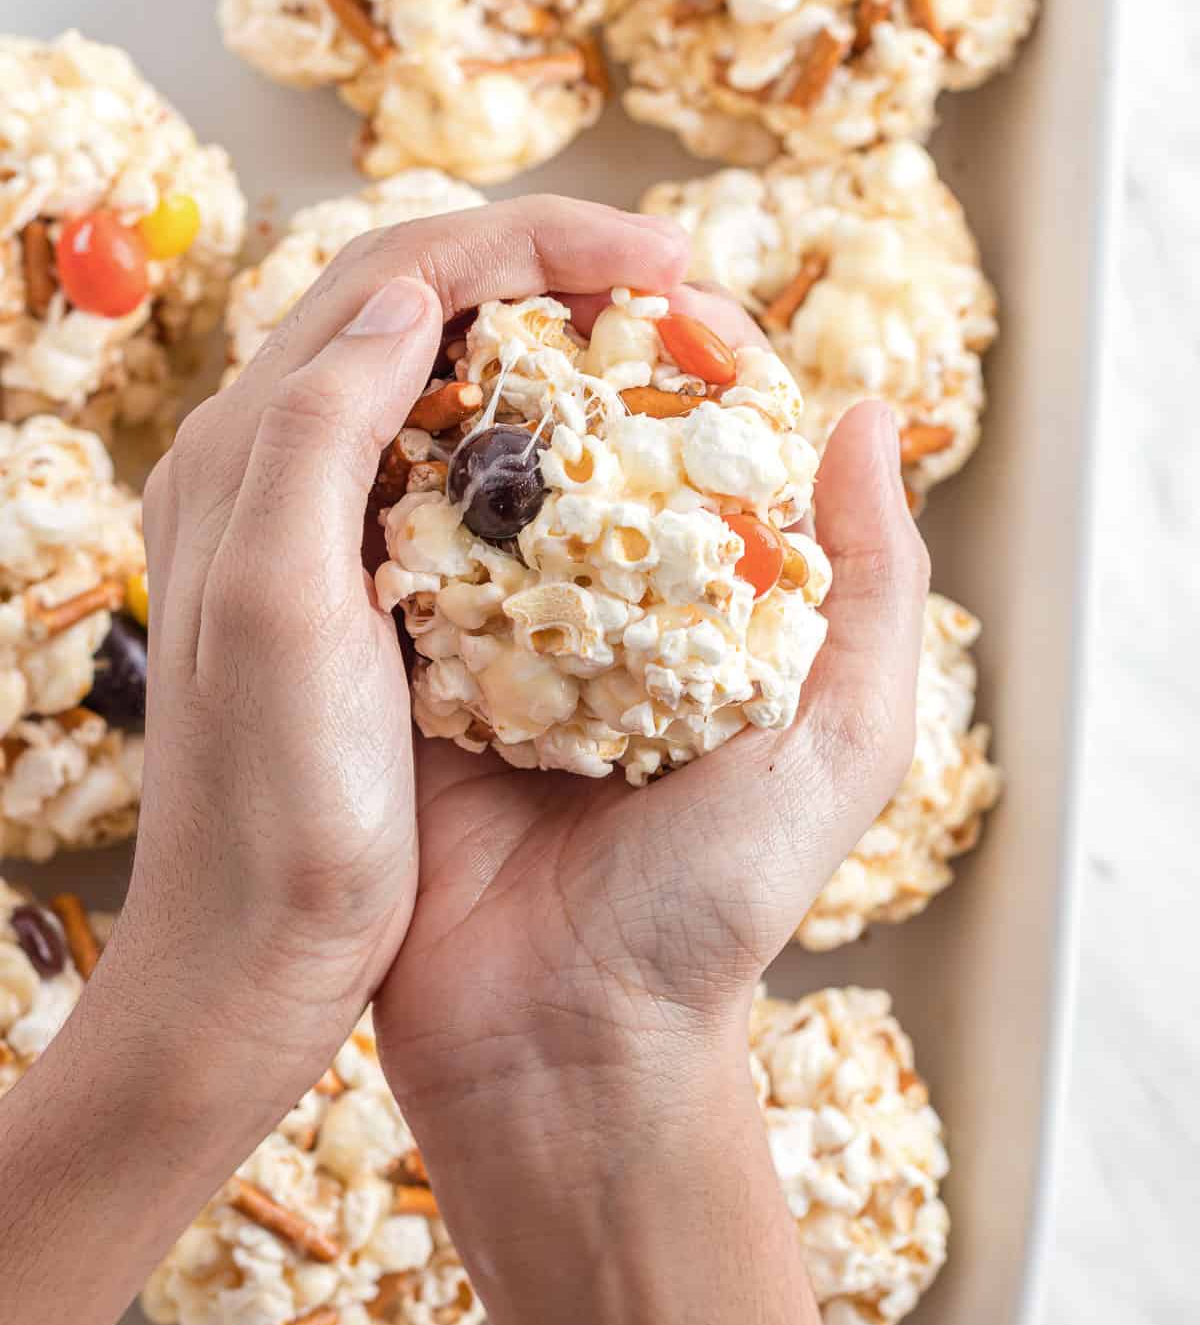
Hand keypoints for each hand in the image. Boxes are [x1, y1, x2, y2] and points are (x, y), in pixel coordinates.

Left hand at [105, 195, 692, 1124]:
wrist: (250, 961)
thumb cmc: (279, 814)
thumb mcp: (287, 614)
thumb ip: (318, 434)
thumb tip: (412, 294)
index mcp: (249, 451)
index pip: (403, 271)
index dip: (541, 239)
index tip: (668, 262)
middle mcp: (267, 463)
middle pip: (422, 300)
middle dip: (555, 268)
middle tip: (680, 291)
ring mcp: (309, 522)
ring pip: (441, 372)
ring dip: (549, 338)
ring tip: (657, 348)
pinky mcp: (351, 583)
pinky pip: (447, 459)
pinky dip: (532, 428)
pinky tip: (602, 457)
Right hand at [368, 276, 919, 1324]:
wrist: (563, 1048)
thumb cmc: (711, 907)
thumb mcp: (839, 743)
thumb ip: (874, 587)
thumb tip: (870, 420)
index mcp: (684, 623)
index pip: (680, 453)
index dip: (672, 357)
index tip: (658, 278)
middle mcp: (580, 621)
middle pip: (563, 453)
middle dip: (546, 357)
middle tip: (532, 276)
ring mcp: (481, 646)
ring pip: (464, 488)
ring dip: (453, 405)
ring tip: (447, 315)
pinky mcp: (395, 682)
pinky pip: (381, 562)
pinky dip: (379, 492)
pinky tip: (373, 416)